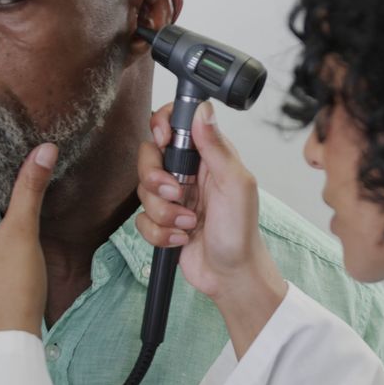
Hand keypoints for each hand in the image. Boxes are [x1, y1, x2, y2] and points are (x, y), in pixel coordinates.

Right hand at [136, 101, 286, 355]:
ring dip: (164, 212)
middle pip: (149, 156)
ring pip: (143, 191)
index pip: (175, 123)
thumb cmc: (241, 231)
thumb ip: (217, 147)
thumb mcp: (235, 184)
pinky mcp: (162, 221)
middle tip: (177, 193)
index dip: (161, 126)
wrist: (230, 275)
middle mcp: (188, 172)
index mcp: (208, 155)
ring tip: (188, 224)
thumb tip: (203, 109)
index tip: (163, 141)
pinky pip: (142, 219)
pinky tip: (182, 239)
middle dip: (156, 178)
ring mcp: (174, 197)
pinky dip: (160, 232)